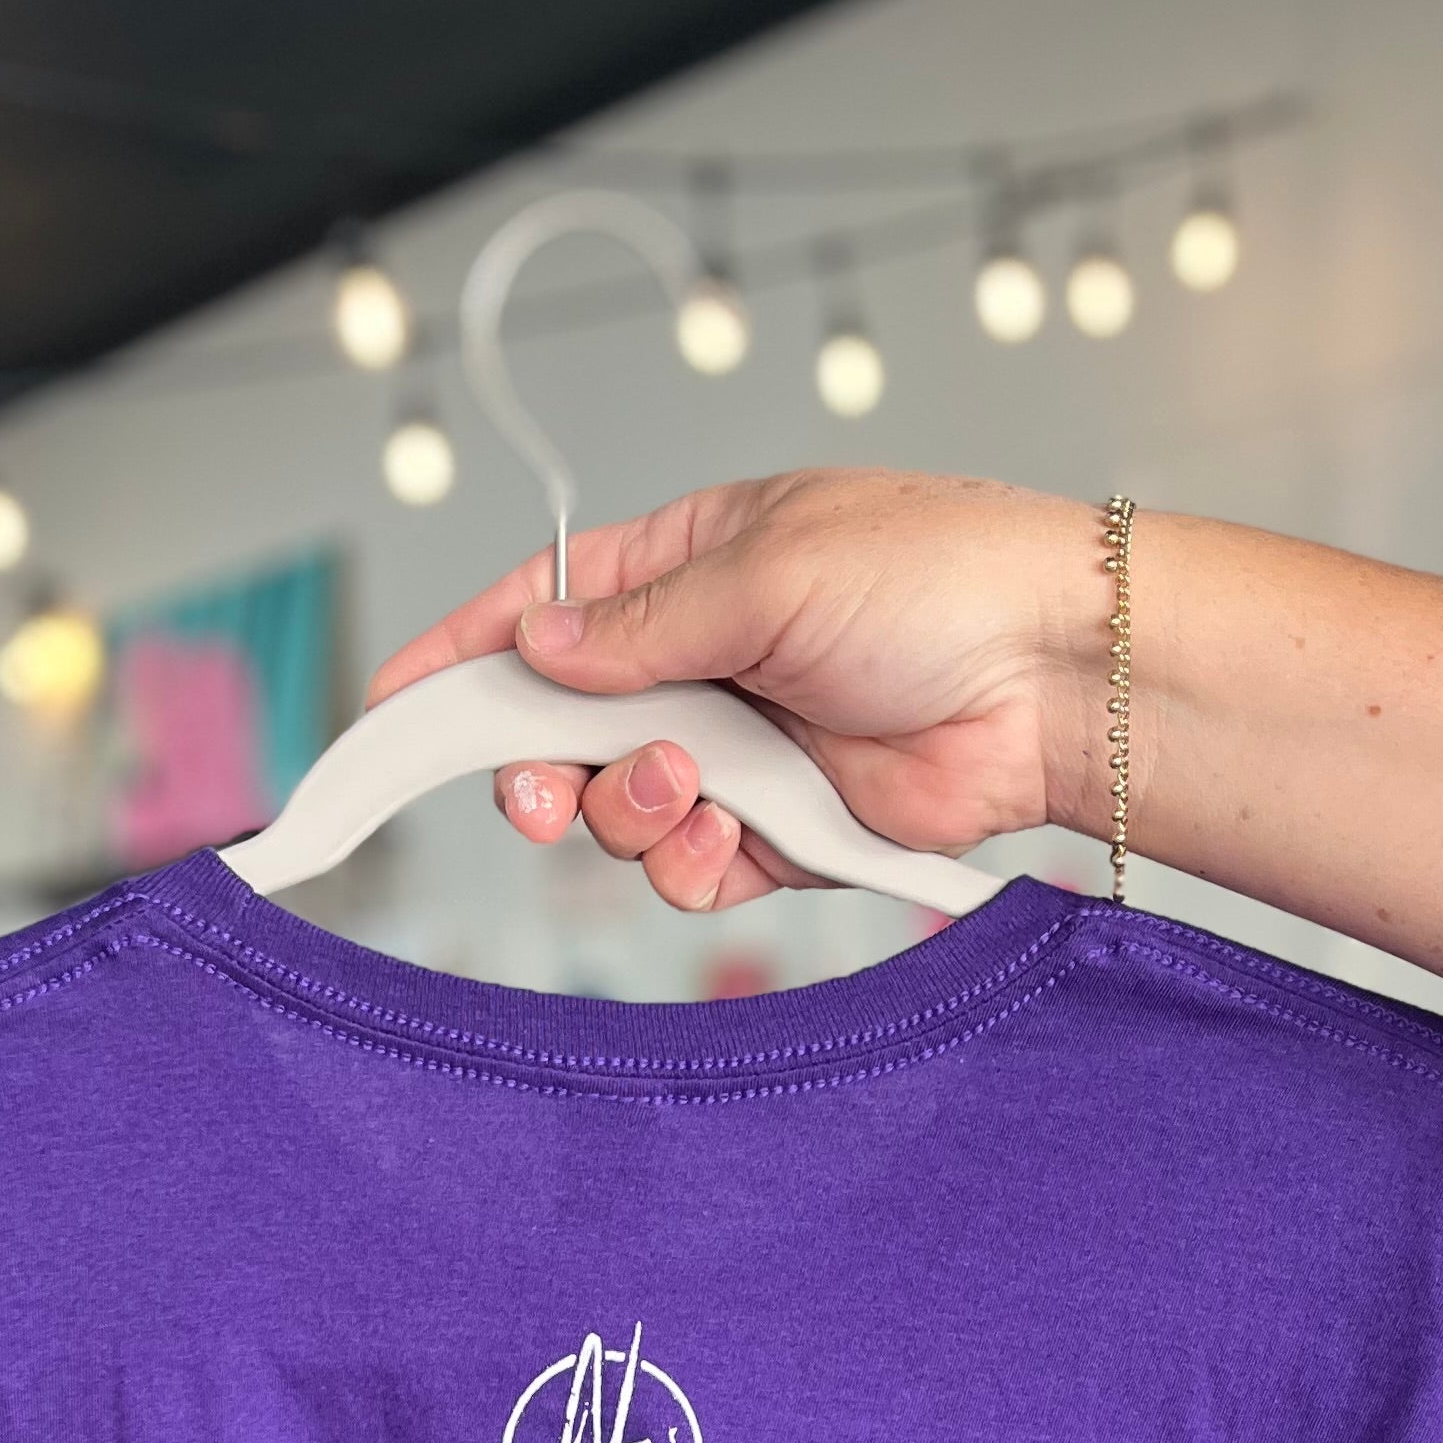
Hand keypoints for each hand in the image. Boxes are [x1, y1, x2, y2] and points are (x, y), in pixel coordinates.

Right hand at [364, 471, 1116, 909]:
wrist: (1054, 678)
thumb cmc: (939, 579)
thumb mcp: (766, 572)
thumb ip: (639, 627)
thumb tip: (537, 644)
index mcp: (683, 570)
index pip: (539, 614)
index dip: (458, 663)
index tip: (389, 713)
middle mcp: (701, 664)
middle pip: (560, 737)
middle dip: (538, 773)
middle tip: (544, 792)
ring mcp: (741, 752)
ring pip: (623, 815)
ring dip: (634, 816)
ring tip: (693, 789)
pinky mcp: (786, 832)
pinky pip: (698, 873)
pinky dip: (698, 868)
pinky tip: (733, 839)